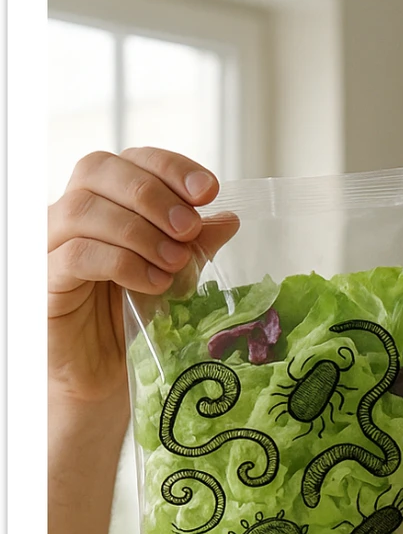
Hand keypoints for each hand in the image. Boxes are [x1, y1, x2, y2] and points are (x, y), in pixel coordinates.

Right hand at [47, 148, 238, 406]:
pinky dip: (121, 263)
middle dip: (153, 195)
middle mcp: (70, 212)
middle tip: (188, 228)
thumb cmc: (132, 319)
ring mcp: (50, 243)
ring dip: (138, 231)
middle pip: (98, 170)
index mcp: (105, 201)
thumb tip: (228, 218)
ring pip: (84, 210)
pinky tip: (153, 283)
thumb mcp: (172, 275)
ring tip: (175, 262)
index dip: (169, 167)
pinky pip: (76, 255)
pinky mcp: (44, 280)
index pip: (130, 159)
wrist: (104, 374)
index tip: (209, 190)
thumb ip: (194, 245)